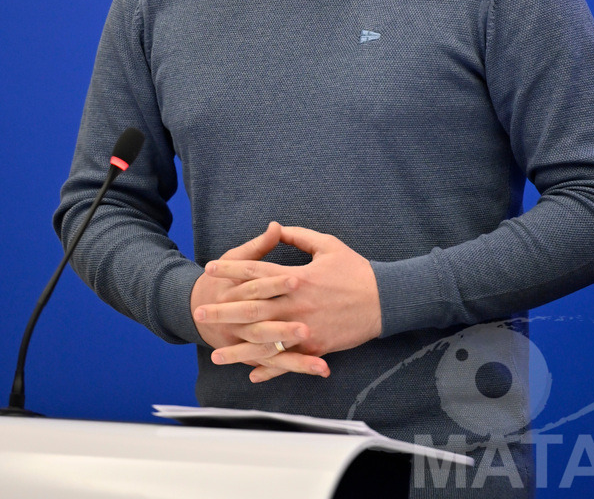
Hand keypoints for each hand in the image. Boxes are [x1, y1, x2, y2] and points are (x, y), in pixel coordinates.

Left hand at [194, 226, 381, 381]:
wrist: (384, 299)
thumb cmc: (356, 269)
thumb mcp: (328, 244)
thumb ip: (299, 236)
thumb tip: (276, 228)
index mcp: (297, 277)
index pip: (256, 272)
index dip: (231, 269)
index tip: (210, 269)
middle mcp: (296, 303)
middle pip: (252, 308)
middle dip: (224, 310)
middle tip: (199, 312)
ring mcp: (305, 328)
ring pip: (265, 340)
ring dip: (239, 348)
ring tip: (216, 354)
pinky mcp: (316, 346)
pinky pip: (288, 360)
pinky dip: (270, 368)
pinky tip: (252, 375)